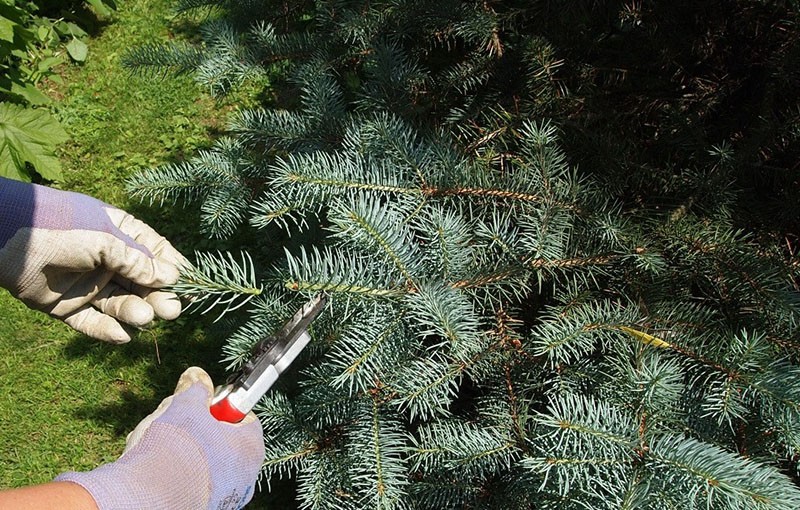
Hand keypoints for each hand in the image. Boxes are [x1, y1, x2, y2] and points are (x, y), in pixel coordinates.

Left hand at [0, 178, 184, 342]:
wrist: (7, 241)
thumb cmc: (61, 229)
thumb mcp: (106, 241)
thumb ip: (138, 262)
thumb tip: (173, 278)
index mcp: (119, 235)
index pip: (154, 253)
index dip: (173, 269)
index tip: (191, 286)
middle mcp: (106, 261)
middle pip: (140, 283)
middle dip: (157, 296)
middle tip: (172, 310)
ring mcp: (87, 284)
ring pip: (119, 303)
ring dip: (134, 312)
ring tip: (143, 317)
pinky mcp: (66, 307)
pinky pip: (91, 322)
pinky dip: (106, 331)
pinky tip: (121, 336)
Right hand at [56, 367, 265, 509]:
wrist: (151, 496)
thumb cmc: (176, 447)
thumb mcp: (187, 407)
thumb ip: (196, 389)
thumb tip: (197, 375)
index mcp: (250, 446)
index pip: (245, 419)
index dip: (224, 409)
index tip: (206, 408)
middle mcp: (247, 475)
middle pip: (228, 442)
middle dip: (204, 432)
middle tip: (182, 427)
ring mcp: (230, 496)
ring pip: (212, 465)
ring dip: (191, 454)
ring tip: (166, 449)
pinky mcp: (209, 508)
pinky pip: (199, 485)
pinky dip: (184, 476)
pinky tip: (163, 471)